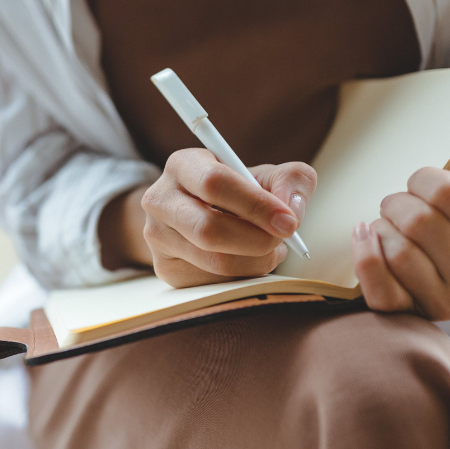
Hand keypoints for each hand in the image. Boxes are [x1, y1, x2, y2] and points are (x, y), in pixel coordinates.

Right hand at [141, 148, 316, 287]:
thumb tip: (291, 210)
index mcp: (184, 164)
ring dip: (255, 261)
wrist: (204, 213)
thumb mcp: (267, 176)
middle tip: (283, 240)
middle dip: (257, 239)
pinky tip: (247, 260)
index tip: (289, 222)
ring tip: (269, 248)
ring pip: (215, 262)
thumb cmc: (240, 192)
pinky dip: (243, 276)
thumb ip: (292, 180)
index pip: (215, 183)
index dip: (255, 205)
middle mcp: (160, 199)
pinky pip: (213, 283)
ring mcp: (157, 236)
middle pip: (209, 229)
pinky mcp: (165, 268)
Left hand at [350, 159, 449, 320]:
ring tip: (392, 224)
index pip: (448, 194)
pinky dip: (365, 256)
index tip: (426, 185)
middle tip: (403, 204)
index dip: (426, 180)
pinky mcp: (412, 315)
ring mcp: (446, 305)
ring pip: (397, 252)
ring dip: (383, 226)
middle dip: (400, 202)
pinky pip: (379, 289)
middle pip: (418, 222)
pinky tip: (365, 235)